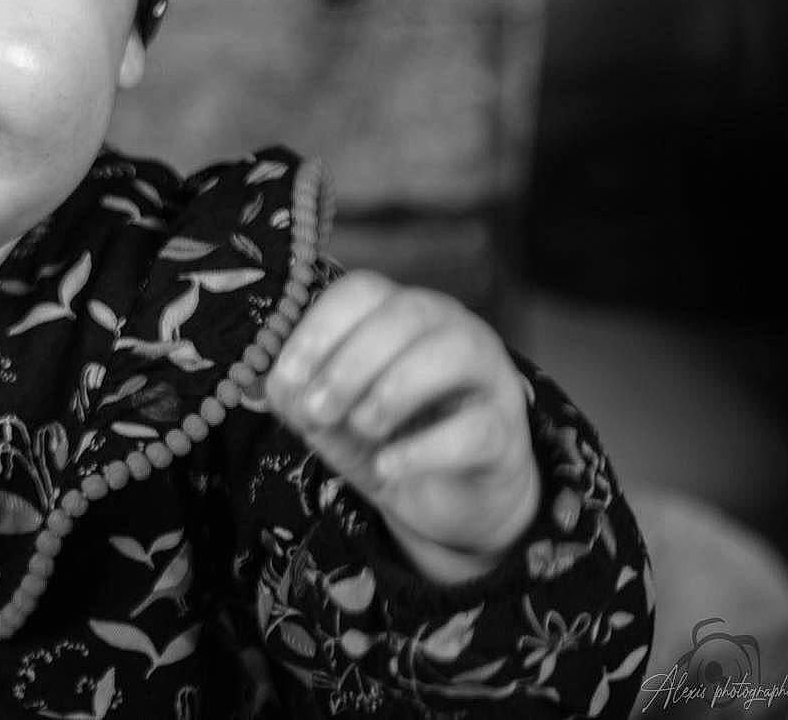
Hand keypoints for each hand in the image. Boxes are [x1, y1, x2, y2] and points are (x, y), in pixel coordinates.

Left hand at [265, 270, 539, 582]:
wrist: (445, 498)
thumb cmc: (383, 436)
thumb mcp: (327, 415)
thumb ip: (297, 393)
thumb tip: (279, 385)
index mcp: (400, 313)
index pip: (363, 290)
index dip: (319, 330)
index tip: (288, 379)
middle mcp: (450, 329)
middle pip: (405, 313)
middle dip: (349, 364)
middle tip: (318, 411)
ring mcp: (488, 376)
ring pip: (452, 352)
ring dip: (392, 391)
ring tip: (362, 428)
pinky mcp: (508, 433)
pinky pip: (475, 427)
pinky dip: (424, 449)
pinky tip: (389, 465)